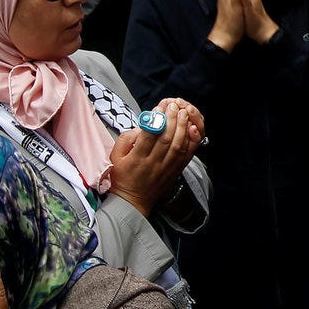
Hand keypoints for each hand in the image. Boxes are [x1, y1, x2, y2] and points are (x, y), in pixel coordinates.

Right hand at [106, 98, 204, 213]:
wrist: (132, 202)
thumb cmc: (121, 177)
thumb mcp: (115, 156)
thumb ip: (126, 139)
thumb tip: (142, 126)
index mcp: (137, 159)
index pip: (149, 136)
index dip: (156, 120)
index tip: (158, 108)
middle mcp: (153, 163)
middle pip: (166, 138)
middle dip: (172, 119)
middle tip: (173, 105)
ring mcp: (166, 168)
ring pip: (178, 145)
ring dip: (183, 127)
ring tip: (183, 112)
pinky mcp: (175, 172)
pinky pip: (187, 155)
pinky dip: (192, 142)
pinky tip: (192, 129)